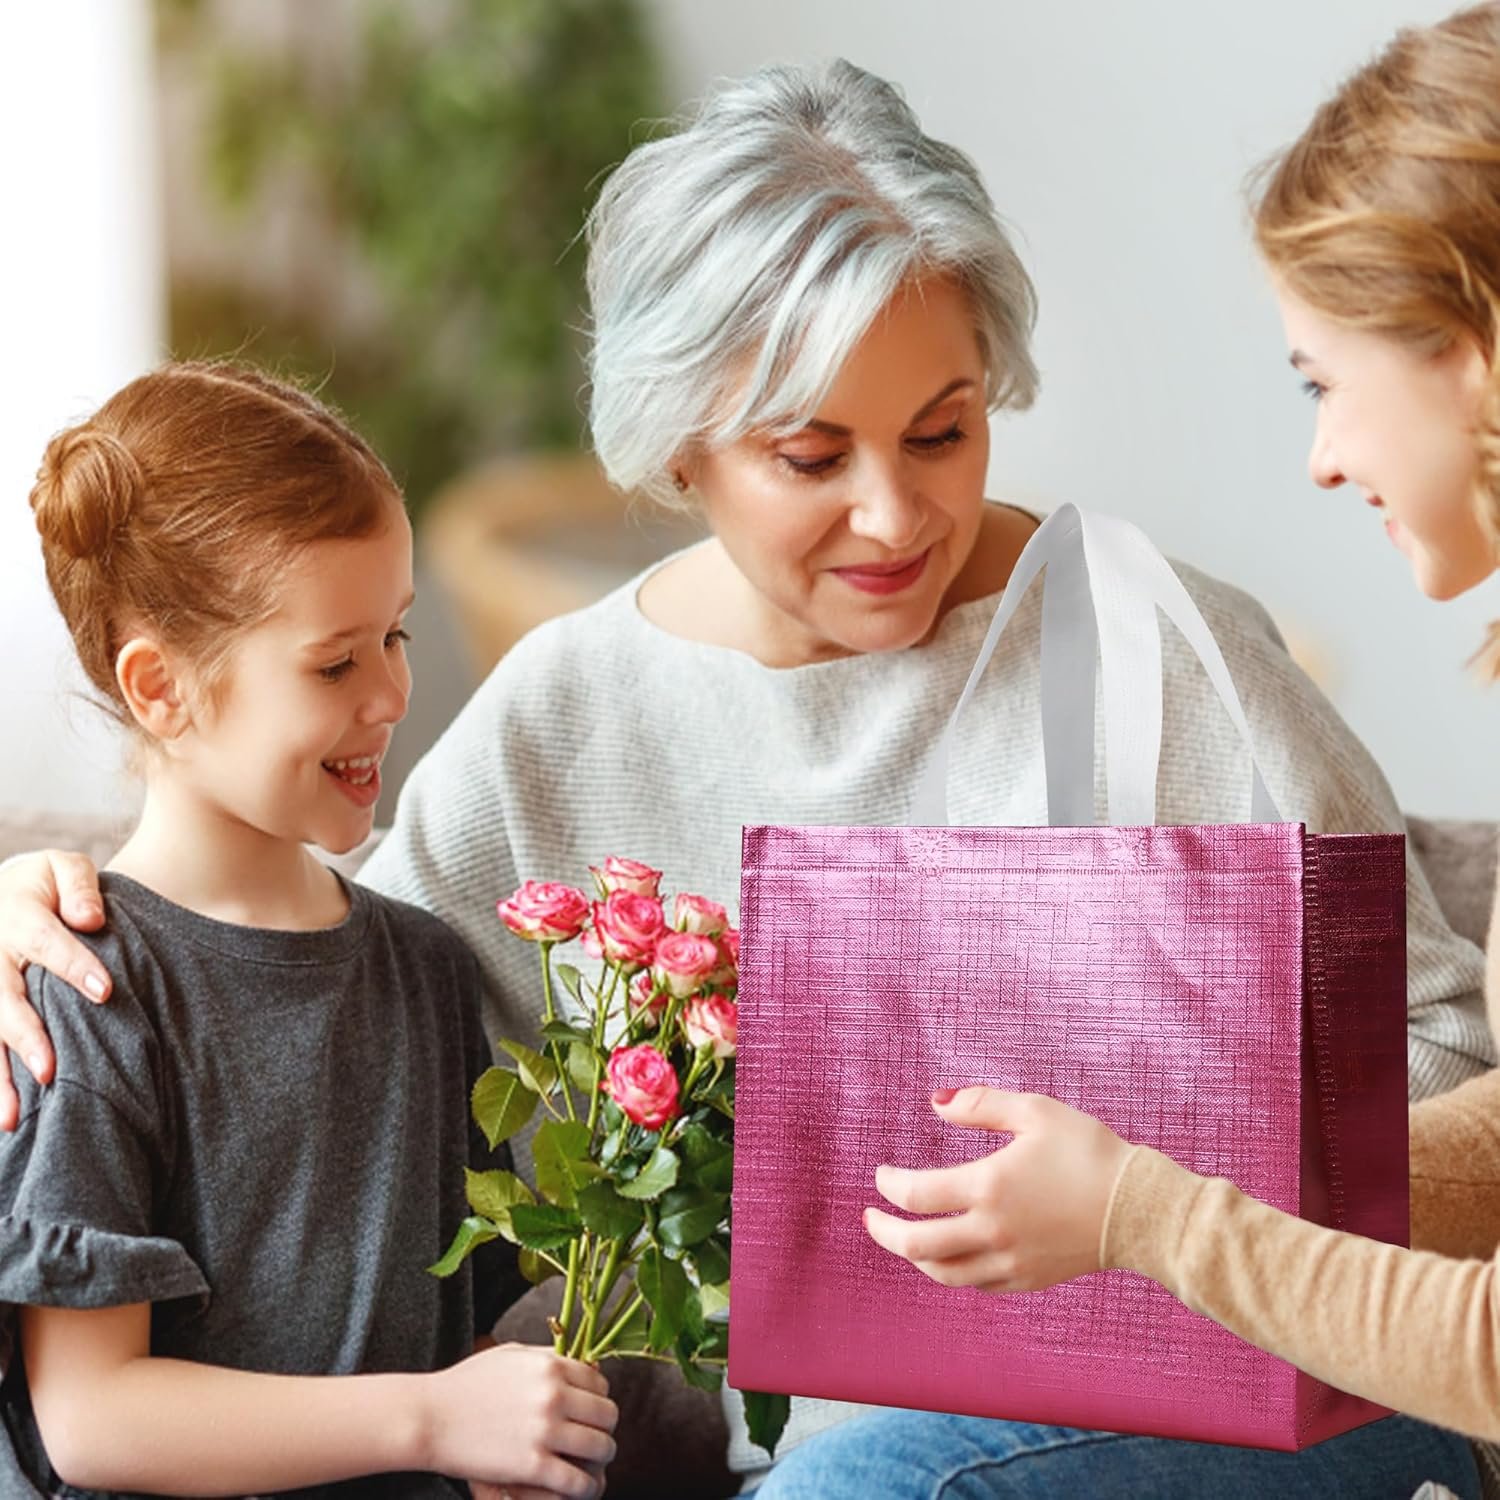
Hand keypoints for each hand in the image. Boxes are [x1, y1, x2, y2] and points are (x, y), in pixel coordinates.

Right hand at [0, 851, 109, 1128]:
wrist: (4, 889)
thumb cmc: (46, 885)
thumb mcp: (63, 867)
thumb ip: (79, 887)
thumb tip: (92, 919)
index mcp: (16, 915)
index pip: (45, 942)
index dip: (73, 965)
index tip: (105, 991)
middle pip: (3, 999)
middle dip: (25, 1036)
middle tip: (50, 1071)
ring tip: (13, 1118)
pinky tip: (3, 1119)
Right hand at [423, 1343, 615, 1497]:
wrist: (429, 1418)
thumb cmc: (465, 1385)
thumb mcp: (510, 1355)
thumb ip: (547, 1358)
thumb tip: (577, 1365)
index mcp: (550, 1365)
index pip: (600, 1382)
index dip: (599, 1398)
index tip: (590, 1411)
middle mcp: (554, 1394)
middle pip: (607, 1414)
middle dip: (604, 1428)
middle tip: (594, 1438)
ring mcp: (544, 1430)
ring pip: (601, 1446)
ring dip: (601, 1458)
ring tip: (592, 1465)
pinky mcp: (532, 1465)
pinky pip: (579, 1481)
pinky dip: (586, 1487)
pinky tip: (582, 1488)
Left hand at [864, 1087, 1133, 1292]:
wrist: (1139, 1207)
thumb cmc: (1088, 1151)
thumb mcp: (1035, 1112)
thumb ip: (980, 1104)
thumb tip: (934, 1102)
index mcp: (989, 1187)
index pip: (916, 1194)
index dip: (889, 1185)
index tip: (881, 1174)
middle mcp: (992, 1231)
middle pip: (917, 1245)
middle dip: (885, 1232)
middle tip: (869, 1218)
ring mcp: (1010, 1262)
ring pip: (944, 1273)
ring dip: (914, 1258)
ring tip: (902, 1240)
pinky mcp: (1028, 1279)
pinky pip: (976, 1284)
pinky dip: (952, 1271)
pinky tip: (949, 1254)